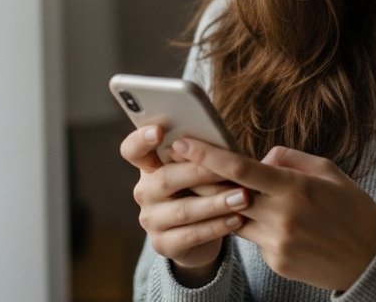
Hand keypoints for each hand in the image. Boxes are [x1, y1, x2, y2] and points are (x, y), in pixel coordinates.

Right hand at [120, 125, 249, 286]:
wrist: (200, 234)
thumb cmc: (202, 189)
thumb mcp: (199, 169)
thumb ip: (203, 154)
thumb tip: (226, 144)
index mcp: (149, 166)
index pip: (132, 150)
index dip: (141, 139)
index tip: (159, 130)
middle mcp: (144, 192)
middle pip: (165, 179)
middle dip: (199, 173)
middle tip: (229, 168)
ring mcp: (151, 220)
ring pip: (183, 210)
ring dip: (216, 203)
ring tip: (243, 197)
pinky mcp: (163, 244)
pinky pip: (192, 235)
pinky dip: (217, 226)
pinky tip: (238, 219)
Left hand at [170, 137, 375, 290]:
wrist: (372, 259)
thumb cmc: (352, 209)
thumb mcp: (328, 171)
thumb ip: (289, 159)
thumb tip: (259, 158)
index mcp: (295, 187)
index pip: (240, 169)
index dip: (207, 155)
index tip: (183, 143)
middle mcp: (282, 216)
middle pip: (227, 195)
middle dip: (201, 179)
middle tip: (178, 163)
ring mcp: (277, 242)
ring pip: (235, 218)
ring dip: (225, 204)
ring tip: (217, 188)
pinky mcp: (276, 262)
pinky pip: (253, 238)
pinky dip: (254, 226)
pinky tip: (272, 222)